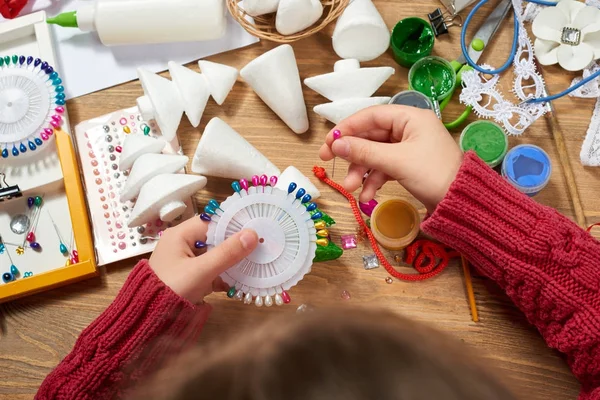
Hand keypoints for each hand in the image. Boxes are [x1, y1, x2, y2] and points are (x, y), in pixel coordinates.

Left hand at [149, 217, 257, 304]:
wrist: (149, 321)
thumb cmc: (171, 289)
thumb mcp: (201, 271)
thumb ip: (227, 253)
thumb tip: (252, 235)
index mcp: (180, 235)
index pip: (211, 221)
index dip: (233, 223)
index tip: (255, 226)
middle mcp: (183, 245)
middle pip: (216, 239)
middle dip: (236, 244)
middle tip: (261, 245)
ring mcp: (187, 262)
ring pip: (216, 256)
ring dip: (233, 261)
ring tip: (256, 263)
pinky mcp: (191, 278)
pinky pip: (213, 271)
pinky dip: (226, 275)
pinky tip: (242, 281)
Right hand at [319, 105, 462, 211]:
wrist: (461, 202)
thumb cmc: (432, 173)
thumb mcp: (396, 161)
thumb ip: (364, 151)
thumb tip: (335, 144)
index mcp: (410, 118)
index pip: (371, 116)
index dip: (347, 128)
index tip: (328, 142)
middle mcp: (408, 129)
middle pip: (370, 136)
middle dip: (352, 154)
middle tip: (327, 162)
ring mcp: (408, 148)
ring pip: (375, 154)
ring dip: (361, 171)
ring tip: (351, 188)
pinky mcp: (408, 165)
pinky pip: (384, 167)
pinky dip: (373, 180)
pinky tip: (366, 196)